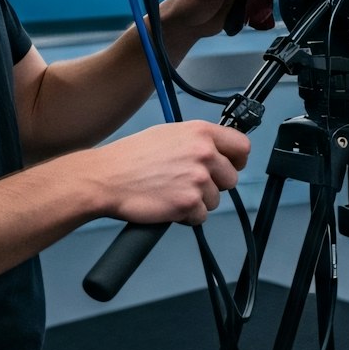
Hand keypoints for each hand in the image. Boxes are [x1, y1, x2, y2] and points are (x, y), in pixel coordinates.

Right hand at [89, 120, 248, 225]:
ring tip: (173, 192)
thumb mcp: (170, 134)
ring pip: (216, 199)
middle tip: (190, 184)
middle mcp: (204, 154)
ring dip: (198, 201)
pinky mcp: (188, 203)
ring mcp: (198, 179)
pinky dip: (187, 216)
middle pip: (231, 178)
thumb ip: (198, 141)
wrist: (106, 178)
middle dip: (215, 184)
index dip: (237, 160)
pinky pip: (200, 216)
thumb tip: (218, 151)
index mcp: (201, 133)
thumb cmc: (132, 156)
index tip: (231, 166)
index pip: (242, 147)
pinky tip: (169, 205)